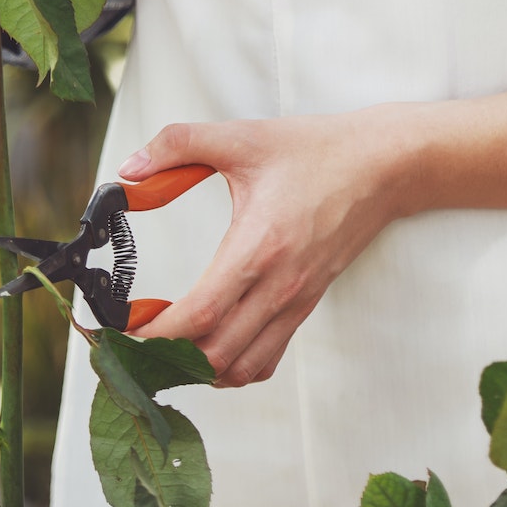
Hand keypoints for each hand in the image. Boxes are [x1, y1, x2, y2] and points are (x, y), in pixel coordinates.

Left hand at [120, 107, 417, 384]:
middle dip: (165, 357)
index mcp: (259, 246)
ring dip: (197, 368)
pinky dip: (231, 365)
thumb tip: (130, 170)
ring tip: (168, 341)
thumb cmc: (317, 151)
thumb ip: (179, 145)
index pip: (200, 316)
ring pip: (239, 369)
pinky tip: (211, 339)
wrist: (383, 166)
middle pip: (213, 357)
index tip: (123, 326)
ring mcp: (296, 302)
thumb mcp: (242, 136)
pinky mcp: (306, 305)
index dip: (155, 333)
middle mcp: (279, 286)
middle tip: (133, 336)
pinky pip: (264, 359)